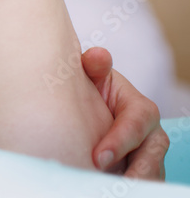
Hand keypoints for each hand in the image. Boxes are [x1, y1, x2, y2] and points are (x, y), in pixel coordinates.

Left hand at [82, 47, 168, 178]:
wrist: (90, 107)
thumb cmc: (92, 89)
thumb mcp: (93, 75)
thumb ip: (94, 66)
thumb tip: (96, 56)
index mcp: (141, 109)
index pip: (137, 124)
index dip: (120, 141)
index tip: (98, 157)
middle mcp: (151, 136)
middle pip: (151, 157)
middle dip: (134, 172)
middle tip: (109, 182)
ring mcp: (149, 158)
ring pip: (150, 176)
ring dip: (133, 185)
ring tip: (109, 190)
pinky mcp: (140, 174)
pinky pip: (140, 185)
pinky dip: (128, 189)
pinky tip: (106, 190)